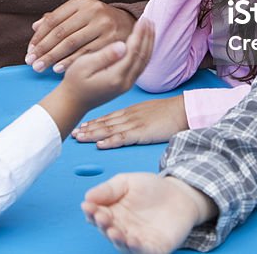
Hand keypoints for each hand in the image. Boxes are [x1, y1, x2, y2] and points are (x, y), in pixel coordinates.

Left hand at [27, 0, 135, 73]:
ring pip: (71, 43)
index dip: (39, 36)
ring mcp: (103, 24)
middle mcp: (92, 9)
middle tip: (30, 62)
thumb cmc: (97, 20)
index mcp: (81, 1)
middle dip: (43, 49)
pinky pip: (85, 53)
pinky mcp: (111, 39)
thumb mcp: (79, 13)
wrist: (128, 24)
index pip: (53, 19)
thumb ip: (58, 18)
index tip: (29, 50)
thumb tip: (35, 27)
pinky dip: (70, 62)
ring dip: (53, 57)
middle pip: (61, 32)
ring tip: (40, 67)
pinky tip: (58, 69)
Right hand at [39, 19, 154, 137]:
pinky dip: (145, 52)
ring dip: (149, 43)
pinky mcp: (126, 84)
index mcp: (116, 77)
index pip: (133, 52)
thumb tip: (122, 45)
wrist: (74, 102)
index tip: (141, 20)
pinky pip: (141, 66)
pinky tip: (145, 42)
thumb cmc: (74, 81)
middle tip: (149, 19)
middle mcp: (126, 82)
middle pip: (143, 56)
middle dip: (147, 37)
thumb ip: (104, 56)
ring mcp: (128, 85)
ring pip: (145, 61)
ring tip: (150, 28)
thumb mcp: (84, 66)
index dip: (139, 35)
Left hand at [72, 95, 187, 148]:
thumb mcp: (149, 111)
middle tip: (73, 133)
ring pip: (109, 130)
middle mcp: (129, 116)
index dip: (93, 122)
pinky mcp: (142, 132)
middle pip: (104, 123)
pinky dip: (110, 142)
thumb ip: (137, 117)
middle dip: (87, 128)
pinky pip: (123, 138)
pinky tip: (100, 145)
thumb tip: (130, 125)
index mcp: (131, 111)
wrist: (183, 110)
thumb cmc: (169, 112)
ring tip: (79, 138)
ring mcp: (134, 124)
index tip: (81, 126)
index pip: (107, 117)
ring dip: (92, 134)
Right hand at [82, 174, 215, 253]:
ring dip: (117, 240)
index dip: (91, 212)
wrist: (180, 194)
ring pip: (123, 245)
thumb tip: (87, 197)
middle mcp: (122, 229)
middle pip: (107, 231)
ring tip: (114, 231)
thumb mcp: (127, 182)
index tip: (88, 206)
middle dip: (103, 225)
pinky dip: (138, 249)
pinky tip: (133, 241)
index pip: (97, 216)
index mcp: (112, 213)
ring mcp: (137, 240)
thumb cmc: (151, 188)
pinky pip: (144, 252)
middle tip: (101, 217)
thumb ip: (108, 189)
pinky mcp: (154, 248)